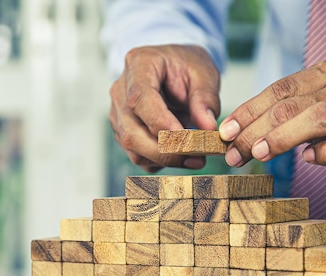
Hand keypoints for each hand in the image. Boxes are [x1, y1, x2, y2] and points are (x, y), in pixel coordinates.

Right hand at [109, 45, 220, 172]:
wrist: (175, 68)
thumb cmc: (187, 66)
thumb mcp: (204, 73)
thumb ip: (206, 99)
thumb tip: (207, 129)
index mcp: (138, 65)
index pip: (140, 99)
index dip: (161, 123)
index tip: (187, 139)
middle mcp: (120, 91)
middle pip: (132, 132)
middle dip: (165, 151)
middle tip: (197, 157)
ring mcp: (118, 114)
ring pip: (133, 148)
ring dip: (165, 159)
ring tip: (196, 157)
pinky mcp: (123, 132)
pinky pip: (138, 155)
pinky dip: (161, 161)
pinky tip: (182, 155)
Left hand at [219, 57, 325, 184]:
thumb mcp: (325, 103)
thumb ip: (292, 111)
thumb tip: (242, 132)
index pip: (279, 89)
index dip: (248, 111)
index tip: (224, 132)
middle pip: (291, 105)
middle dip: (254, 130)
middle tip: (232, 154)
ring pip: (318, 118)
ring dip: (281, 137)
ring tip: (257, 154)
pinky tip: (310, 159)